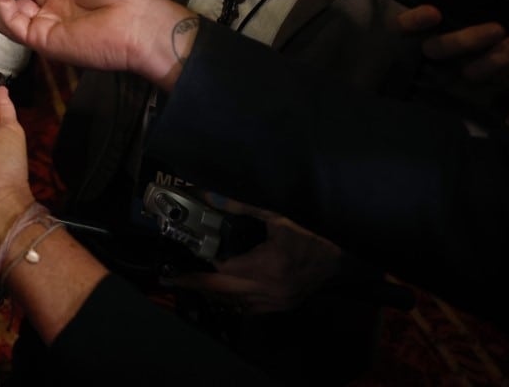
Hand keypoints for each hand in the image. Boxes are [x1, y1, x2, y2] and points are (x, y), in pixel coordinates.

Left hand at [166, 204, 343, 314]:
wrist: (337, 266)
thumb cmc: (308, 240)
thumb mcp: (277, 220)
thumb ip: (243, 208)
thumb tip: (212, 197)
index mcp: (267, 265)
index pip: (226, 268)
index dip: (207, 262)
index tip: (190, 255)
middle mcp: (268, 287)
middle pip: (222, 290)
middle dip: (194, 284)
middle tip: (170, 281)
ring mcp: (273, 302)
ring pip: (232, 303)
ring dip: (210, 294)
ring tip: (188, 286)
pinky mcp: (278, 309)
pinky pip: (246, 310)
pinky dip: (230, 302)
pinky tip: (217, 295)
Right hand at [394, 0, 508, 87]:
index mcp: (461, 2)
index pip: (416, 9)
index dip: (409, 13)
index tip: (427, 7)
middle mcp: (459, 28)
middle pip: (413, 36)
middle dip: (416, 26)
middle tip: (438, 16)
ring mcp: (471, 55)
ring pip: (439, 54)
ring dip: (465, 40)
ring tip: (499, 30)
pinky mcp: (487, 77)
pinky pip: (471, 73)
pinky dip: (493, 59)